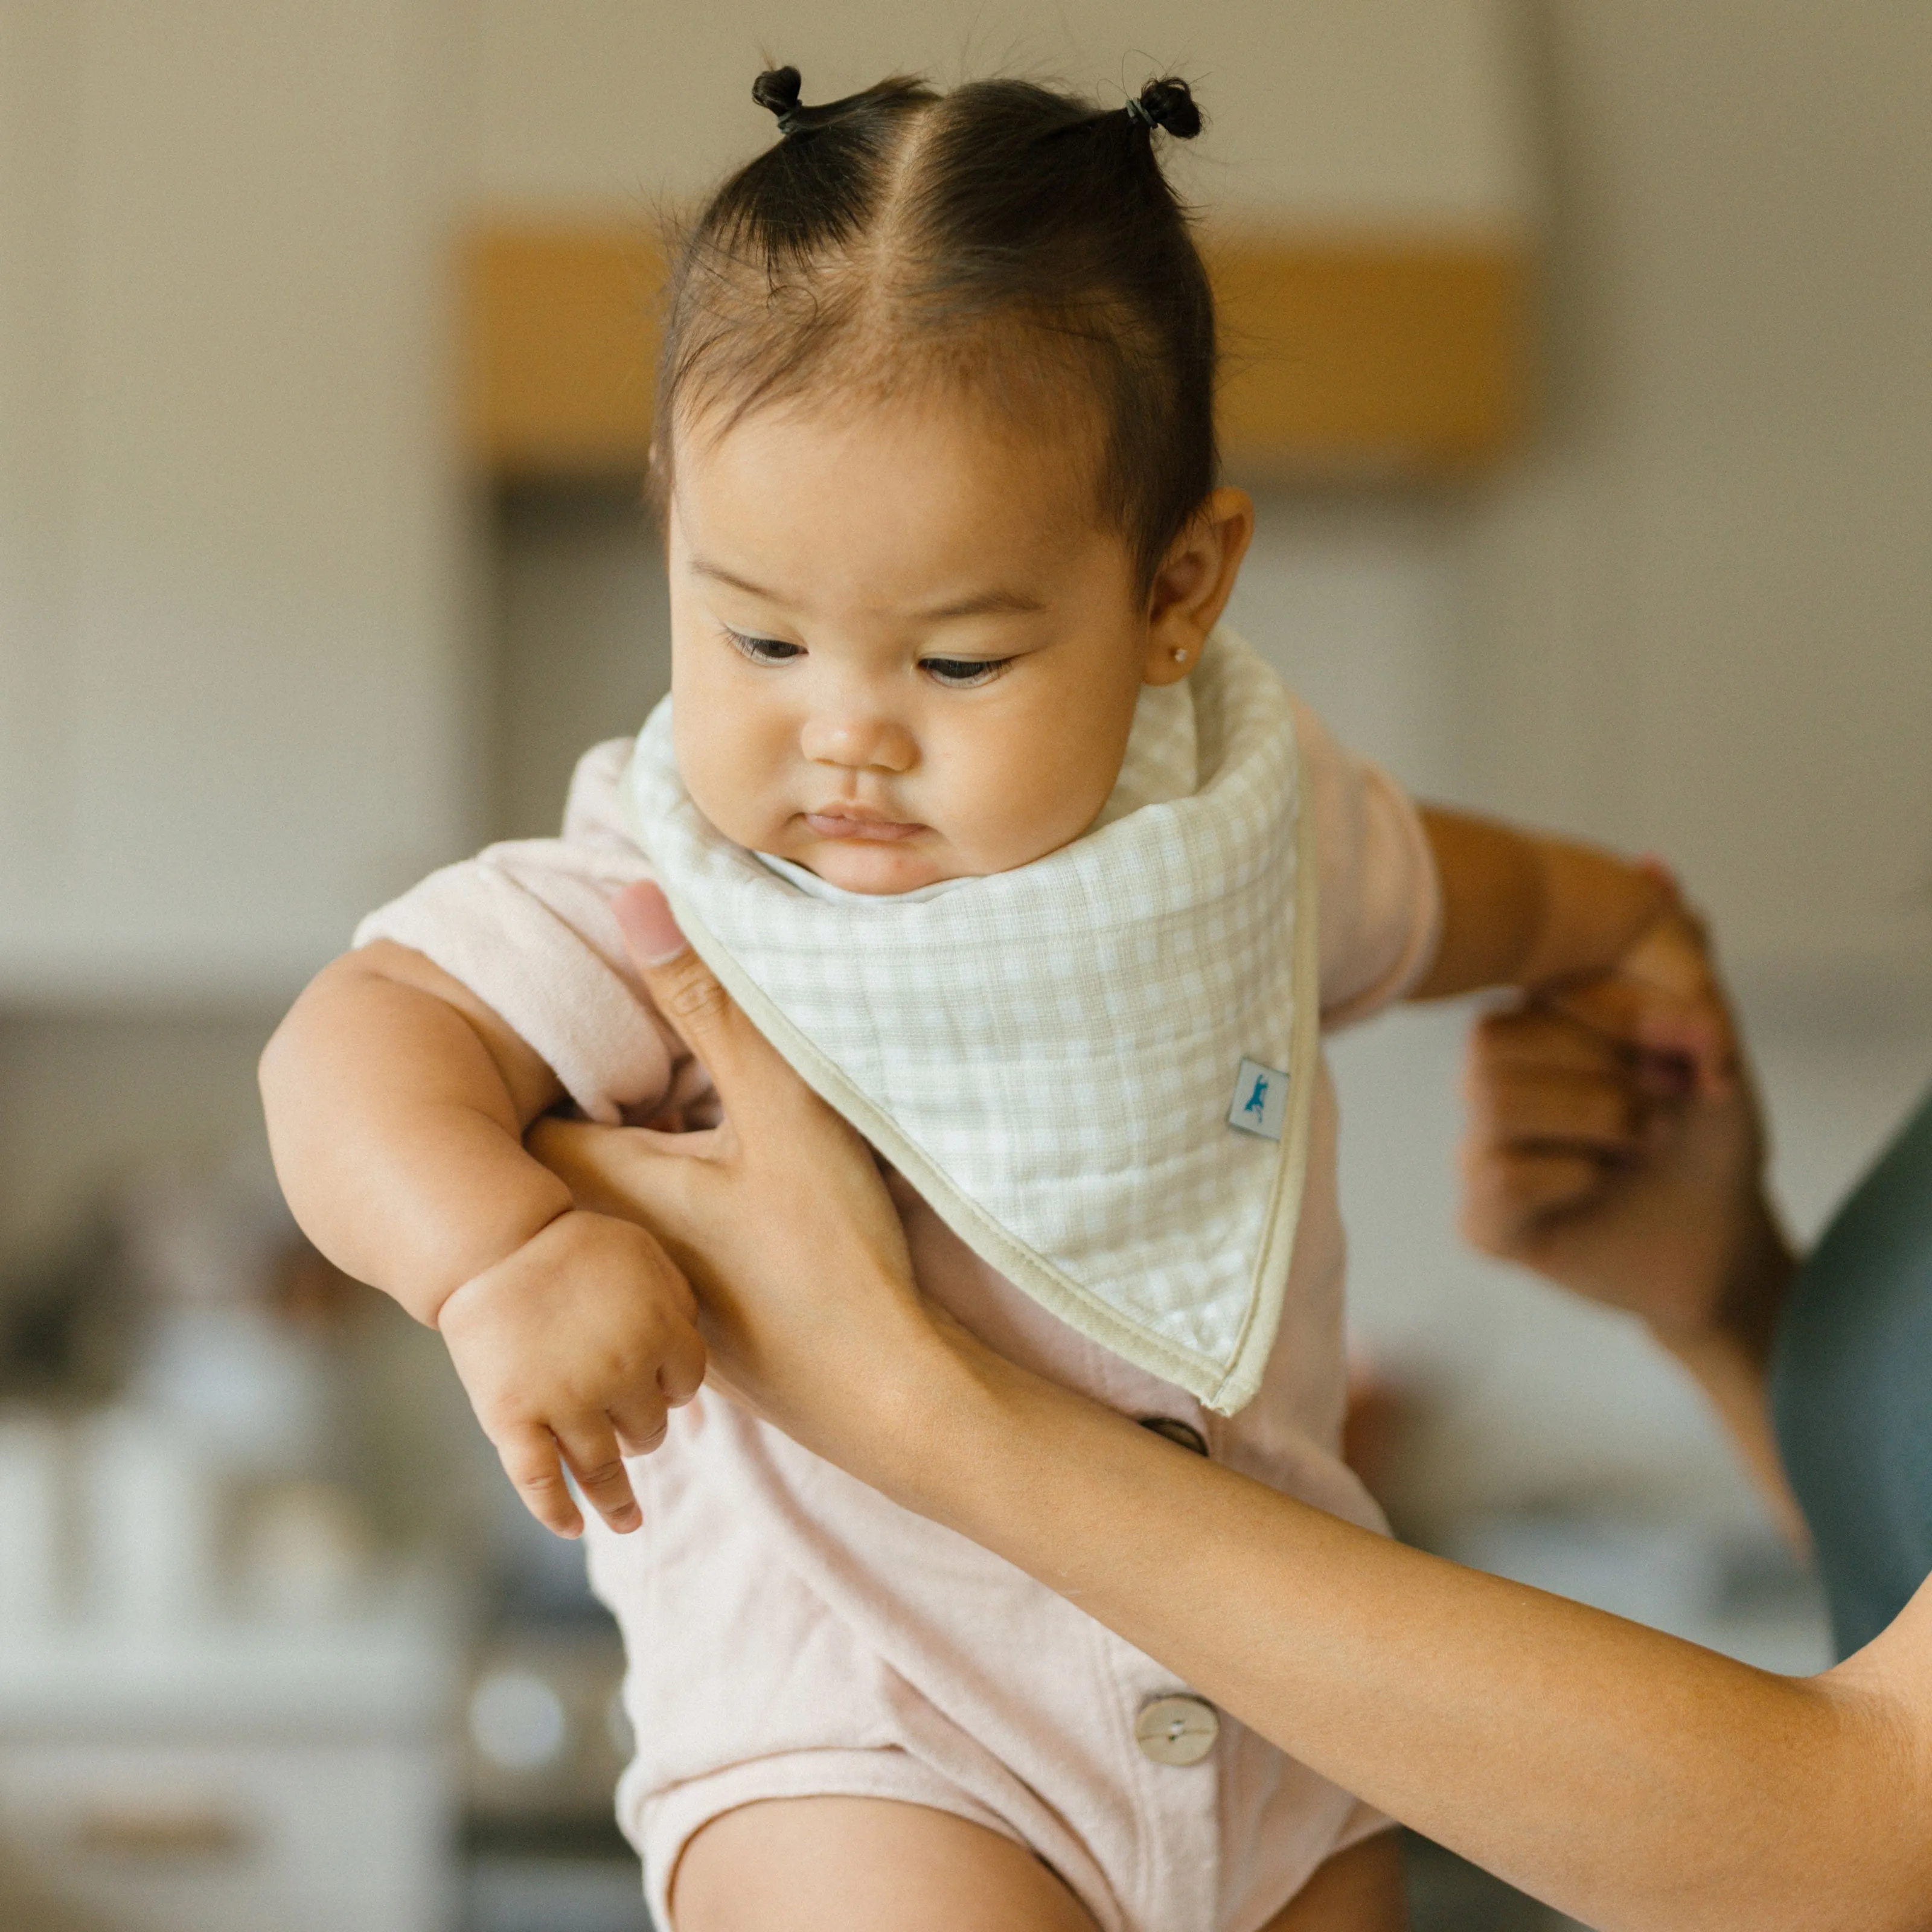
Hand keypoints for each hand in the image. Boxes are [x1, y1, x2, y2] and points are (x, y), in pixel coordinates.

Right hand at [437, 1208, 704, 1537]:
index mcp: (659, 1333)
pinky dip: (557, 1511)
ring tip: (628, 1520)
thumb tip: (690, 1350)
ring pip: (604, 1468)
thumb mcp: (647, 1256)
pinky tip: (573, 1529)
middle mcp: (619, 1375)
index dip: (675, 1389)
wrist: (493, 1245)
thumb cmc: (575, 1246)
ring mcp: (565, 1403)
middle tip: (630, 1430)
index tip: (663, 1391)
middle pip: (649, 1428)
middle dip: (643, 1431)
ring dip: (617, 1498)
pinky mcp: (513, 1421)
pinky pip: (540, 1482)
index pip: (686, 1385)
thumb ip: (678, 1302)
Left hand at [527, 884, 938, 1471]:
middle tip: (644, 1035)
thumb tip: (635, 896)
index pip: (528, 1090)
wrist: (889, 1397)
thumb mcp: (780, 1110)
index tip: (593, 999)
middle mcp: (598, 1241)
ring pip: (609, 1187)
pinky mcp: (685, 1313)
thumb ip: (709, 1003)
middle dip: (594, 1086)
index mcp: (598, 1183)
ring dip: (638, 1144)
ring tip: (694, 1096)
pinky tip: (736, 1183)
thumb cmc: (831, 1261)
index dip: (552, 1040)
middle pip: (564, 1138)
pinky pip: (651, 1230)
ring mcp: (639, 1285)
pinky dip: (674, 1195)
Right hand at [1459, 906, 1793, 1351]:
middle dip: (1604, 1072)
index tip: (1688, 1052)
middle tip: (1667, 1100)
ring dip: (1595, 1120)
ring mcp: (1482, 1151)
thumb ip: (1679, 961)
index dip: (1611, 1015)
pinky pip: (1497, 1176)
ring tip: (1640, 1142)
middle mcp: (1493, 1086)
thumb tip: (1656, 866)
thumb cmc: (1707, 1140)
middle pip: (1492, 1044)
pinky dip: (1573, 1178)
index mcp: (1532, 1035)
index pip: (1525, 997)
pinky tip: (1601, 1186)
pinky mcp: (1485, 1219)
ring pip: (1492, 1102)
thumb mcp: (1709, 1043)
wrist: (1725, 1241)